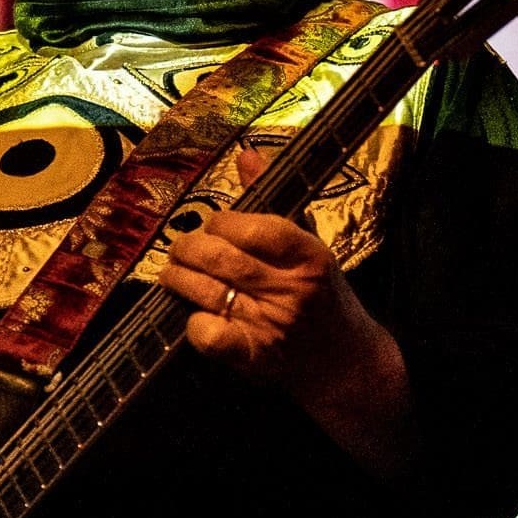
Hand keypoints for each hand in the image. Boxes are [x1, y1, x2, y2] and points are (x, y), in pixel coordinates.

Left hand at [157, 147, 416, 477]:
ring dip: (178, 279)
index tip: (212, 225)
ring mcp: (272, 325)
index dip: (222, 222)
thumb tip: (244, 155)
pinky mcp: (255, 357)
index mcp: (308, 255)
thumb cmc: (322, 296)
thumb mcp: (309, 246)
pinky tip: (193, 315)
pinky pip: (209, 335)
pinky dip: (193, 323)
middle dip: (188, 248)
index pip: (253, 227)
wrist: (344, 362)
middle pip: (222, 258)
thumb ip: (273, 203)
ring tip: (173, 274)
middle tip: (180, 248)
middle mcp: (291, 289)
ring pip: (207, 292)